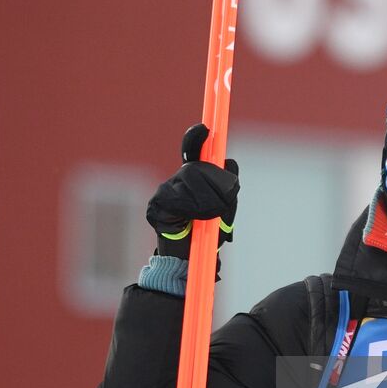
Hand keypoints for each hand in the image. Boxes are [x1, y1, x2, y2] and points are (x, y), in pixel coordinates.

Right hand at [146, 123, 238, 259]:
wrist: (190, 258)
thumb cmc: (208, 232)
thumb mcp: (226, 207)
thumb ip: (228, 185)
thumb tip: (227, 161)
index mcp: (196, 176)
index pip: (193, 149)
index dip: (195, 137)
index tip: (205, 129)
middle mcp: (178, 179)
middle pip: (198, 167)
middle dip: (217, 186)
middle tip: (220, 207)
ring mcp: (166, 189)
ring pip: (191, 179)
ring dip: (206, 201)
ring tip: (206, 217)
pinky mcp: (157, 203)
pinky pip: (178, 197)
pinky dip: (191, 210)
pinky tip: (189, 220)